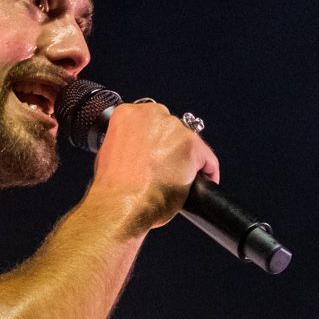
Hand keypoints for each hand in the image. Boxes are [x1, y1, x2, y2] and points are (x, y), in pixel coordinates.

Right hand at [86, 99, 219, 231]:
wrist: (120, 204)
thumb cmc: (113, 188)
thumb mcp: (110, 155)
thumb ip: (127, 146)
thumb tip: (140, 153)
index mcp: (128, 114)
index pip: (150, 122)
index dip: (154, 140)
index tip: (157, 153)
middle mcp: (152, 115)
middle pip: (171, 129)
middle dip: (171, 147)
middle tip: (168, 169)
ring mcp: (173, 129)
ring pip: (189, 143)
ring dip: (187, 160)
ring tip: (181, 179)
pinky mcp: (192, 147)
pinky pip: (207, 158)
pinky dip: (208, 171)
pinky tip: (202, 182)